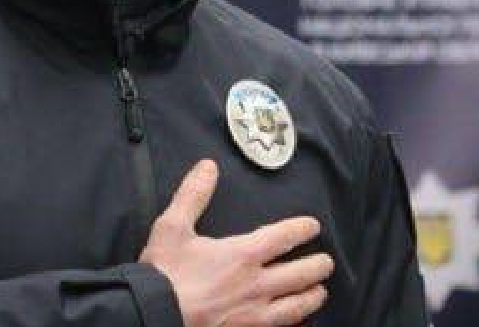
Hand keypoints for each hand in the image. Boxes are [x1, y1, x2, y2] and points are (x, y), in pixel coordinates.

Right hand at [139, 159, 332, 326]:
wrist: (153, 315)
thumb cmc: (164, 274)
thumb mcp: (172, 227)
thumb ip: (193, 195)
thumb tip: (208, 167)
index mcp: (242, 255)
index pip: (284, 237)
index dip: (302, 229)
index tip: (312, 227)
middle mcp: (256, 285)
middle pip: (300, 274)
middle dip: (317, 266)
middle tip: (325, 262)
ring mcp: (254, 315)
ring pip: (297, 306)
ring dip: (312, 296)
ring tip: (319, 292)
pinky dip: (294, 324)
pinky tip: (297, 322)